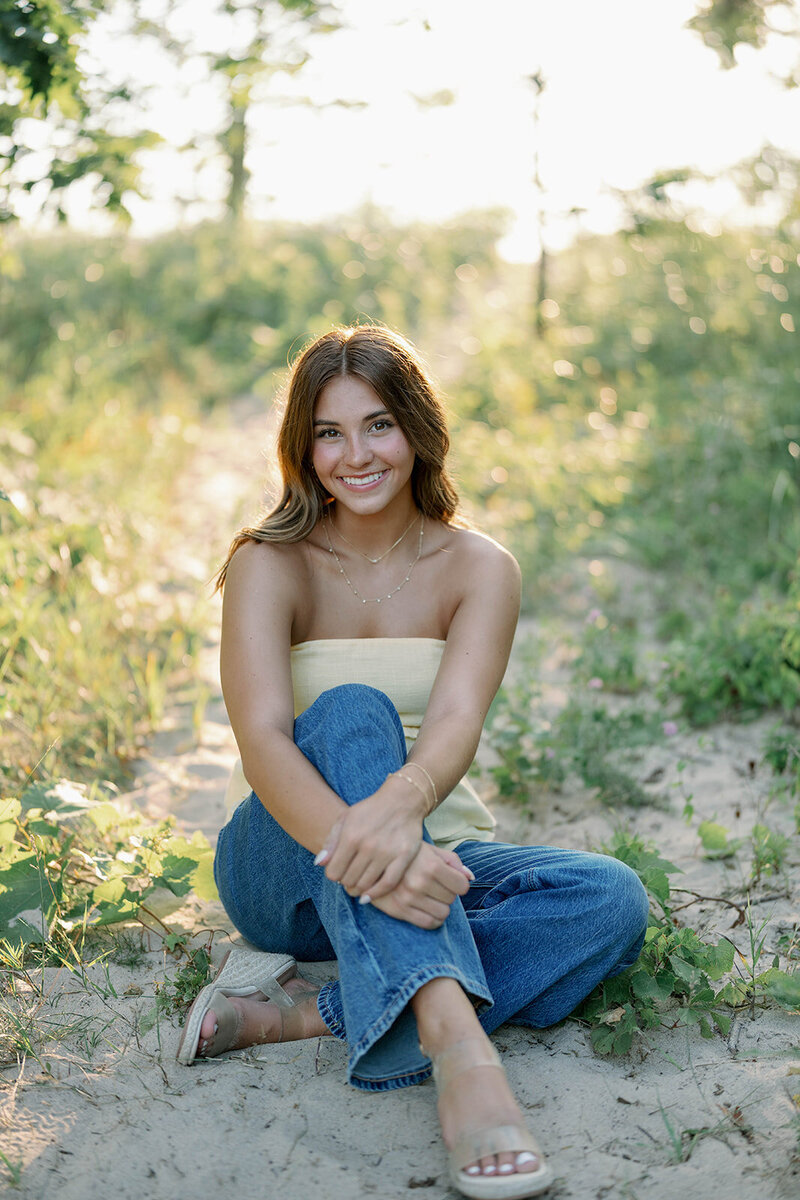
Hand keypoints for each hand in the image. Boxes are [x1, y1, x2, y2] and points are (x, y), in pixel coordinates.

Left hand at [316, 779, 425, 899]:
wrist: (402, 800)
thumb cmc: (370, 810)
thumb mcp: (345, 818)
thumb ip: (331, 841)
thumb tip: (320, 864)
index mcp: (351, 836)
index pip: (333, 872)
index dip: (333, 875)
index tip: (339, 871)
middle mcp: (368, 846)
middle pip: (349, 880)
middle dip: (346, 882)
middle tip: (350, 878)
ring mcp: (387, 853)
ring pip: (366, 885)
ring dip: (359, 889)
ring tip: (358, 884)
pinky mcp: (403, 857)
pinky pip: (388, 884)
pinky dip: (376, 894)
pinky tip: (369, 896)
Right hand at [368, 844, 472, 929]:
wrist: (371, 859)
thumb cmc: (405, 853)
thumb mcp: (429, 849)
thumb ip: (452, 861)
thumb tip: (471, 877)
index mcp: (431, 865)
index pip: (462, 886)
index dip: (459, 883)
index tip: (451, 880)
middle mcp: (421, 883)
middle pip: (452, 899)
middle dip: (448, 893)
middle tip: (436, 886)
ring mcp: (410, 898)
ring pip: (443, 914)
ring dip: (440, 907)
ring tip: (431, 897)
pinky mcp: (399, 910)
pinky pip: (428, 924)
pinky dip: (433, 919)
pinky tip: (427, 909)